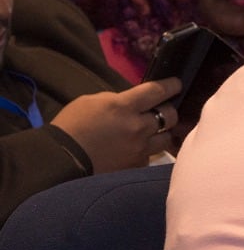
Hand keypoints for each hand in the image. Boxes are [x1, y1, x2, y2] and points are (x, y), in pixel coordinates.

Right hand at [49, 77, 181, 172]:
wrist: (61, 159)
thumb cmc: (71, 126)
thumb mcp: (91, 102)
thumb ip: (117, 101)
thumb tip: (133, 104)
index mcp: (124, 106)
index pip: (157, 91)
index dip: (171, 86)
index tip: (177, 84)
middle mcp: (138, 127)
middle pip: (170, 115)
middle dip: (169, 110)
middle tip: (164, 110)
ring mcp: (140, 149)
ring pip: (167, 138)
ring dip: (162, 133)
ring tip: (155, 132)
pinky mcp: (137, 165)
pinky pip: (151, 156)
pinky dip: (147, 151)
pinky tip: (137, 150)